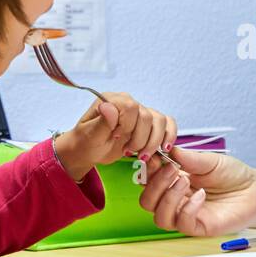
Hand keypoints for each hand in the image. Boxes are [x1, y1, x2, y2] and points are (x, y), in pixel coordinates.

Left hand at [55, 92, 176, 180]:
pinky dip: (169, 136)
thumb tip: (109, 107)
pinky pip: (167, 124)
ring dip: (153, 142)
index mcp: (112, 100)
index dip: (127, 126)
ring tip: (142, 156)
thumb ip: (102, 122)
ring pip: (160, 121)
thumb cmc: (86, 143)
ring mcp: (140, 112)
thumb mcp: (90, 135)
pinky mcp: (149, 124)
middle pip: (147, 116)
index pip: (131, 107)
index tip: (115, 137)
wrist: (88, 151)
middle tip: (127, 152)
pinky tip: (164, 149)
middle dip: (140, 139)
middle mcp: (128, 103)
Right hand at [138, 146, 255, 236]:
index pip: (148, 181)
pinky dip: (187, 209)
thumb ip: (188, 158)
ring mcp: (186, 215)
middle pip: (147, 202)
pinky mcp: (199, 227)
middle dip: (155, 185)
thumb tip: (168, 150)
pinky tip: (201, 195)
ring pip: (159, 217)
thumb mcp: (210, 161)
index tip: (157, 158)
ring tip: (185, 181)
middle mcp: (176, 201)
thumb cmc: (234, 176)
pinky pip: (181, 224)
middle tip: (172, 170)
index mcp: (174, 182)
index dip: (148, 171)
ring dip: (168, 197)